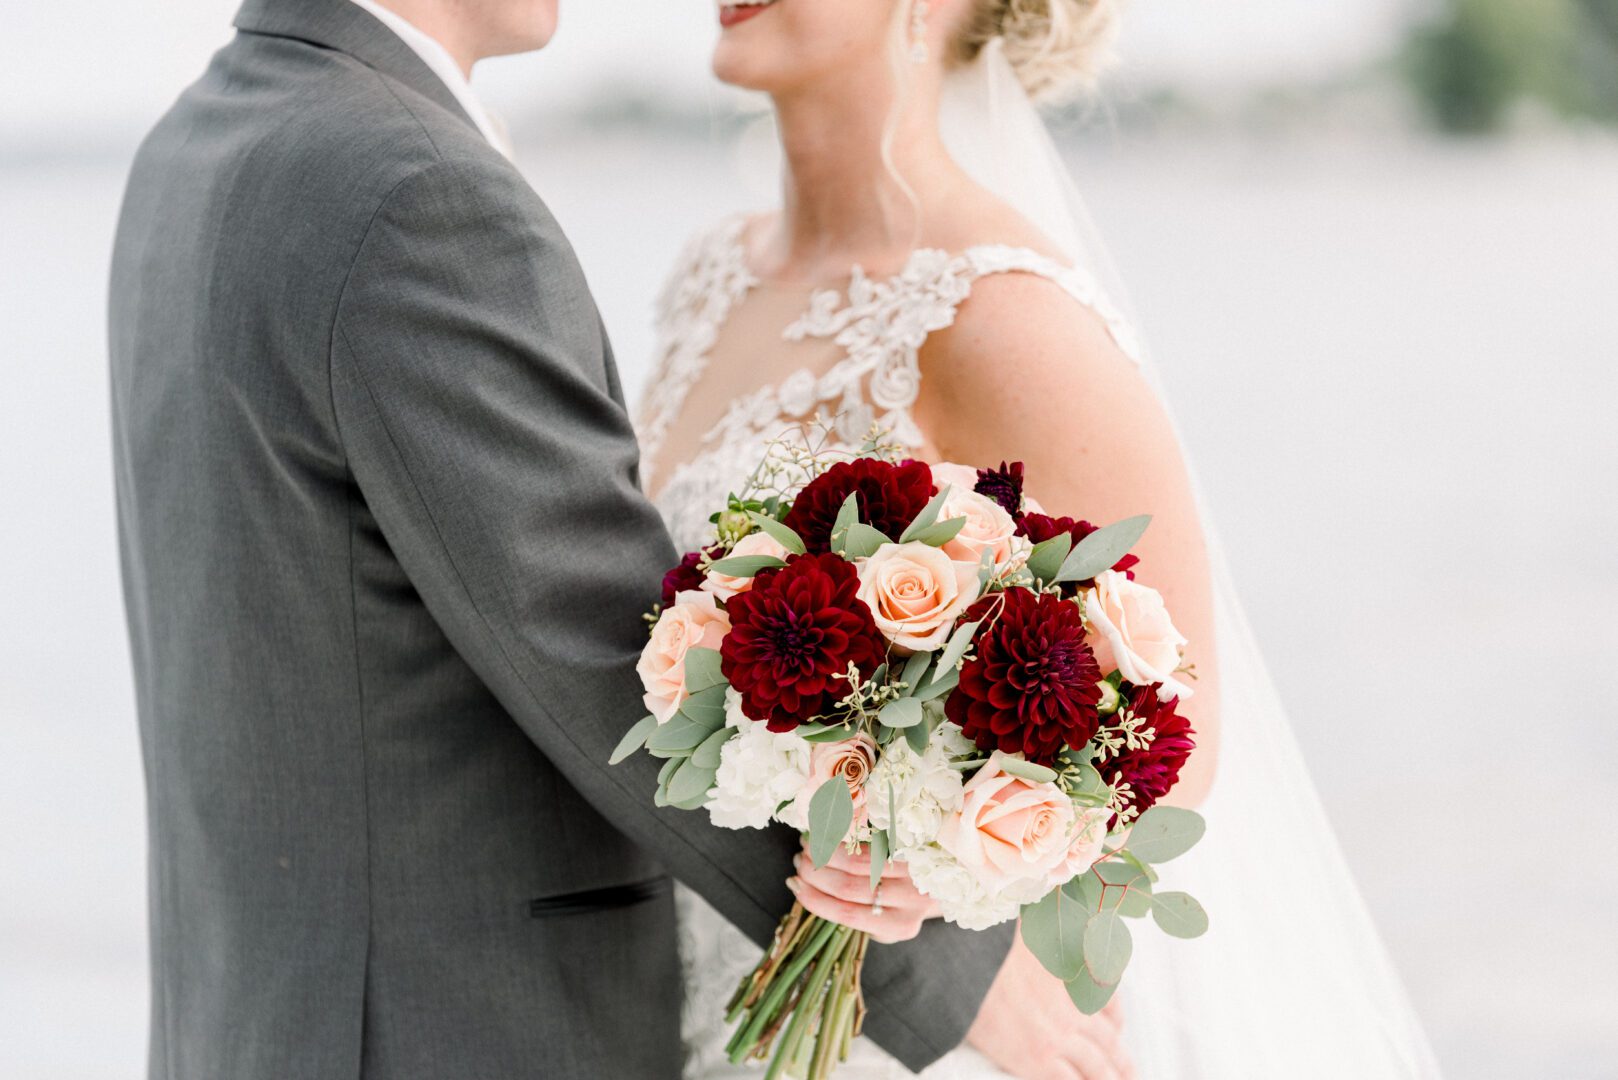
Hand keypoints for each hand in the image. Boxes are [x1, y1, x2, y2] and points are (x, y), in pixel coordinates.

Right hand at [787, 841, 940, 943]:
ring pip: (859, 860)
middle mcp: (910, 901)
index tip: (794, 884)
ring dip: (826, 850)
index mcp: (898, 926)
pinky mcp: (917, 844)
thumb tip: (814, 893)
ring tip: (809, 845)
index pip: (846, 913)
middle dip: (815, 873)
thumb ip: (862, 917)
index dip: (814, 899)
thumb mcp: (891, 921)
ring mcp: (916, 870)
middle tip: (799, 861)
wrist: (957, 876)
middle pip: (849, 886)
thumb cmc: (913, 901)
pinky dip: (845, 834)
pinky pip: (873, 838)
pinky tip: (829, 831)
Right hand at [966, 935, 1134, 1079]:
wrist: (960, 966)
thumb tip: (1062, 906)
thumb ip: (1052, 927)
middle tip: (1129, 1073)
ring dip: (1107, 1079)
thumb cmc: (989, 941)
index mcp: (1075, 974)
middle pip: (1108, 1042)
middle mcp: (1073, 1008)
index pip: (1108, 1002)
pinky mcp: (1036, 1060)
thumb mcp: (1031, 923)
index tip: (1117, 1028)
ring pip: (1095, 1068)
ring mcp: (1057, 1037)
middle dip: (1120, 1061)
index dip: (1116, 1019)